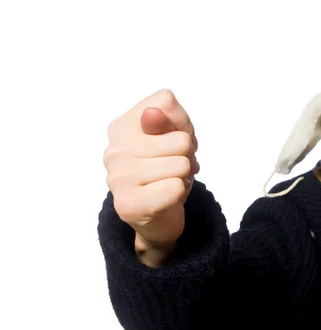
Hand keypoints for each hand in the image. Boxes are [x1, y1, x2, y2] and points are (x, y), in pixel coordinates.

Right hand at [103, 89, 199, 257]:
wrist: (159, 216)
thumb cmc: (167, 170)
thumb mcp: (175, 135)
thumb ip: (169, 118)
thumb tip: (152, 115)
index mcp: (121, 126)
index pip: (166, 103)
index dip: (181, 124)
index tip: (172, 141)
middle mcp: (113, 150)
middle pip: (181, 140)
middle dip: (186, 155)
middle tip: (174, 167)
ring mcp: (117, 178)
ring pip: (181, 165)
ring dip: (184, 176)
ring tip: (170, 181)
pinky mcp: (127, 205)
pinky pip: (175, 188)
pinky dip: (180, 193)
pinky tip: (166, 197)